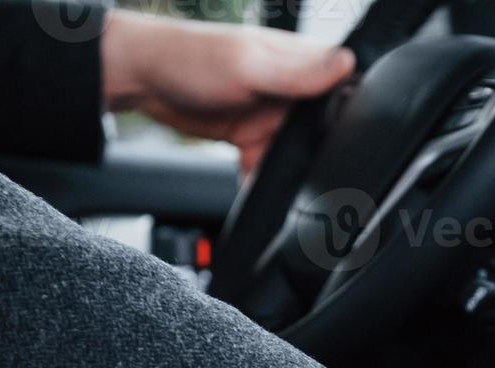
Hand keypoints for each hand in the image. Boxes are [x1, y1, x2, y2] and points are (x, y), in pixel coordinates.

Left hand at [101, 13, 354, 172]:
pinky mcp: (253, 135)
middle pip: (325, 128)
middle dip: (318, 152)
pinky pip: (270, 164)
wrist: (141, 79)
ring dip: (291, 170)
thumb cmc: (189, 56)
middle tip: (314, 173)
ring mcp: (272, 113)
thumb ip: (298, 72)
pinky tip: (258, 184)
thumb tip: (348, 63)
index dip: (353, 115)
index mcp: (301, 60)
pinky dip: (265, 178)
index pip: (345, 86)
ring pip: (298, 153)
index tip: (351, 142)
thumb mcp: (248, 64)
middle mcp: (292, 87)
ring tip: (285, 183)